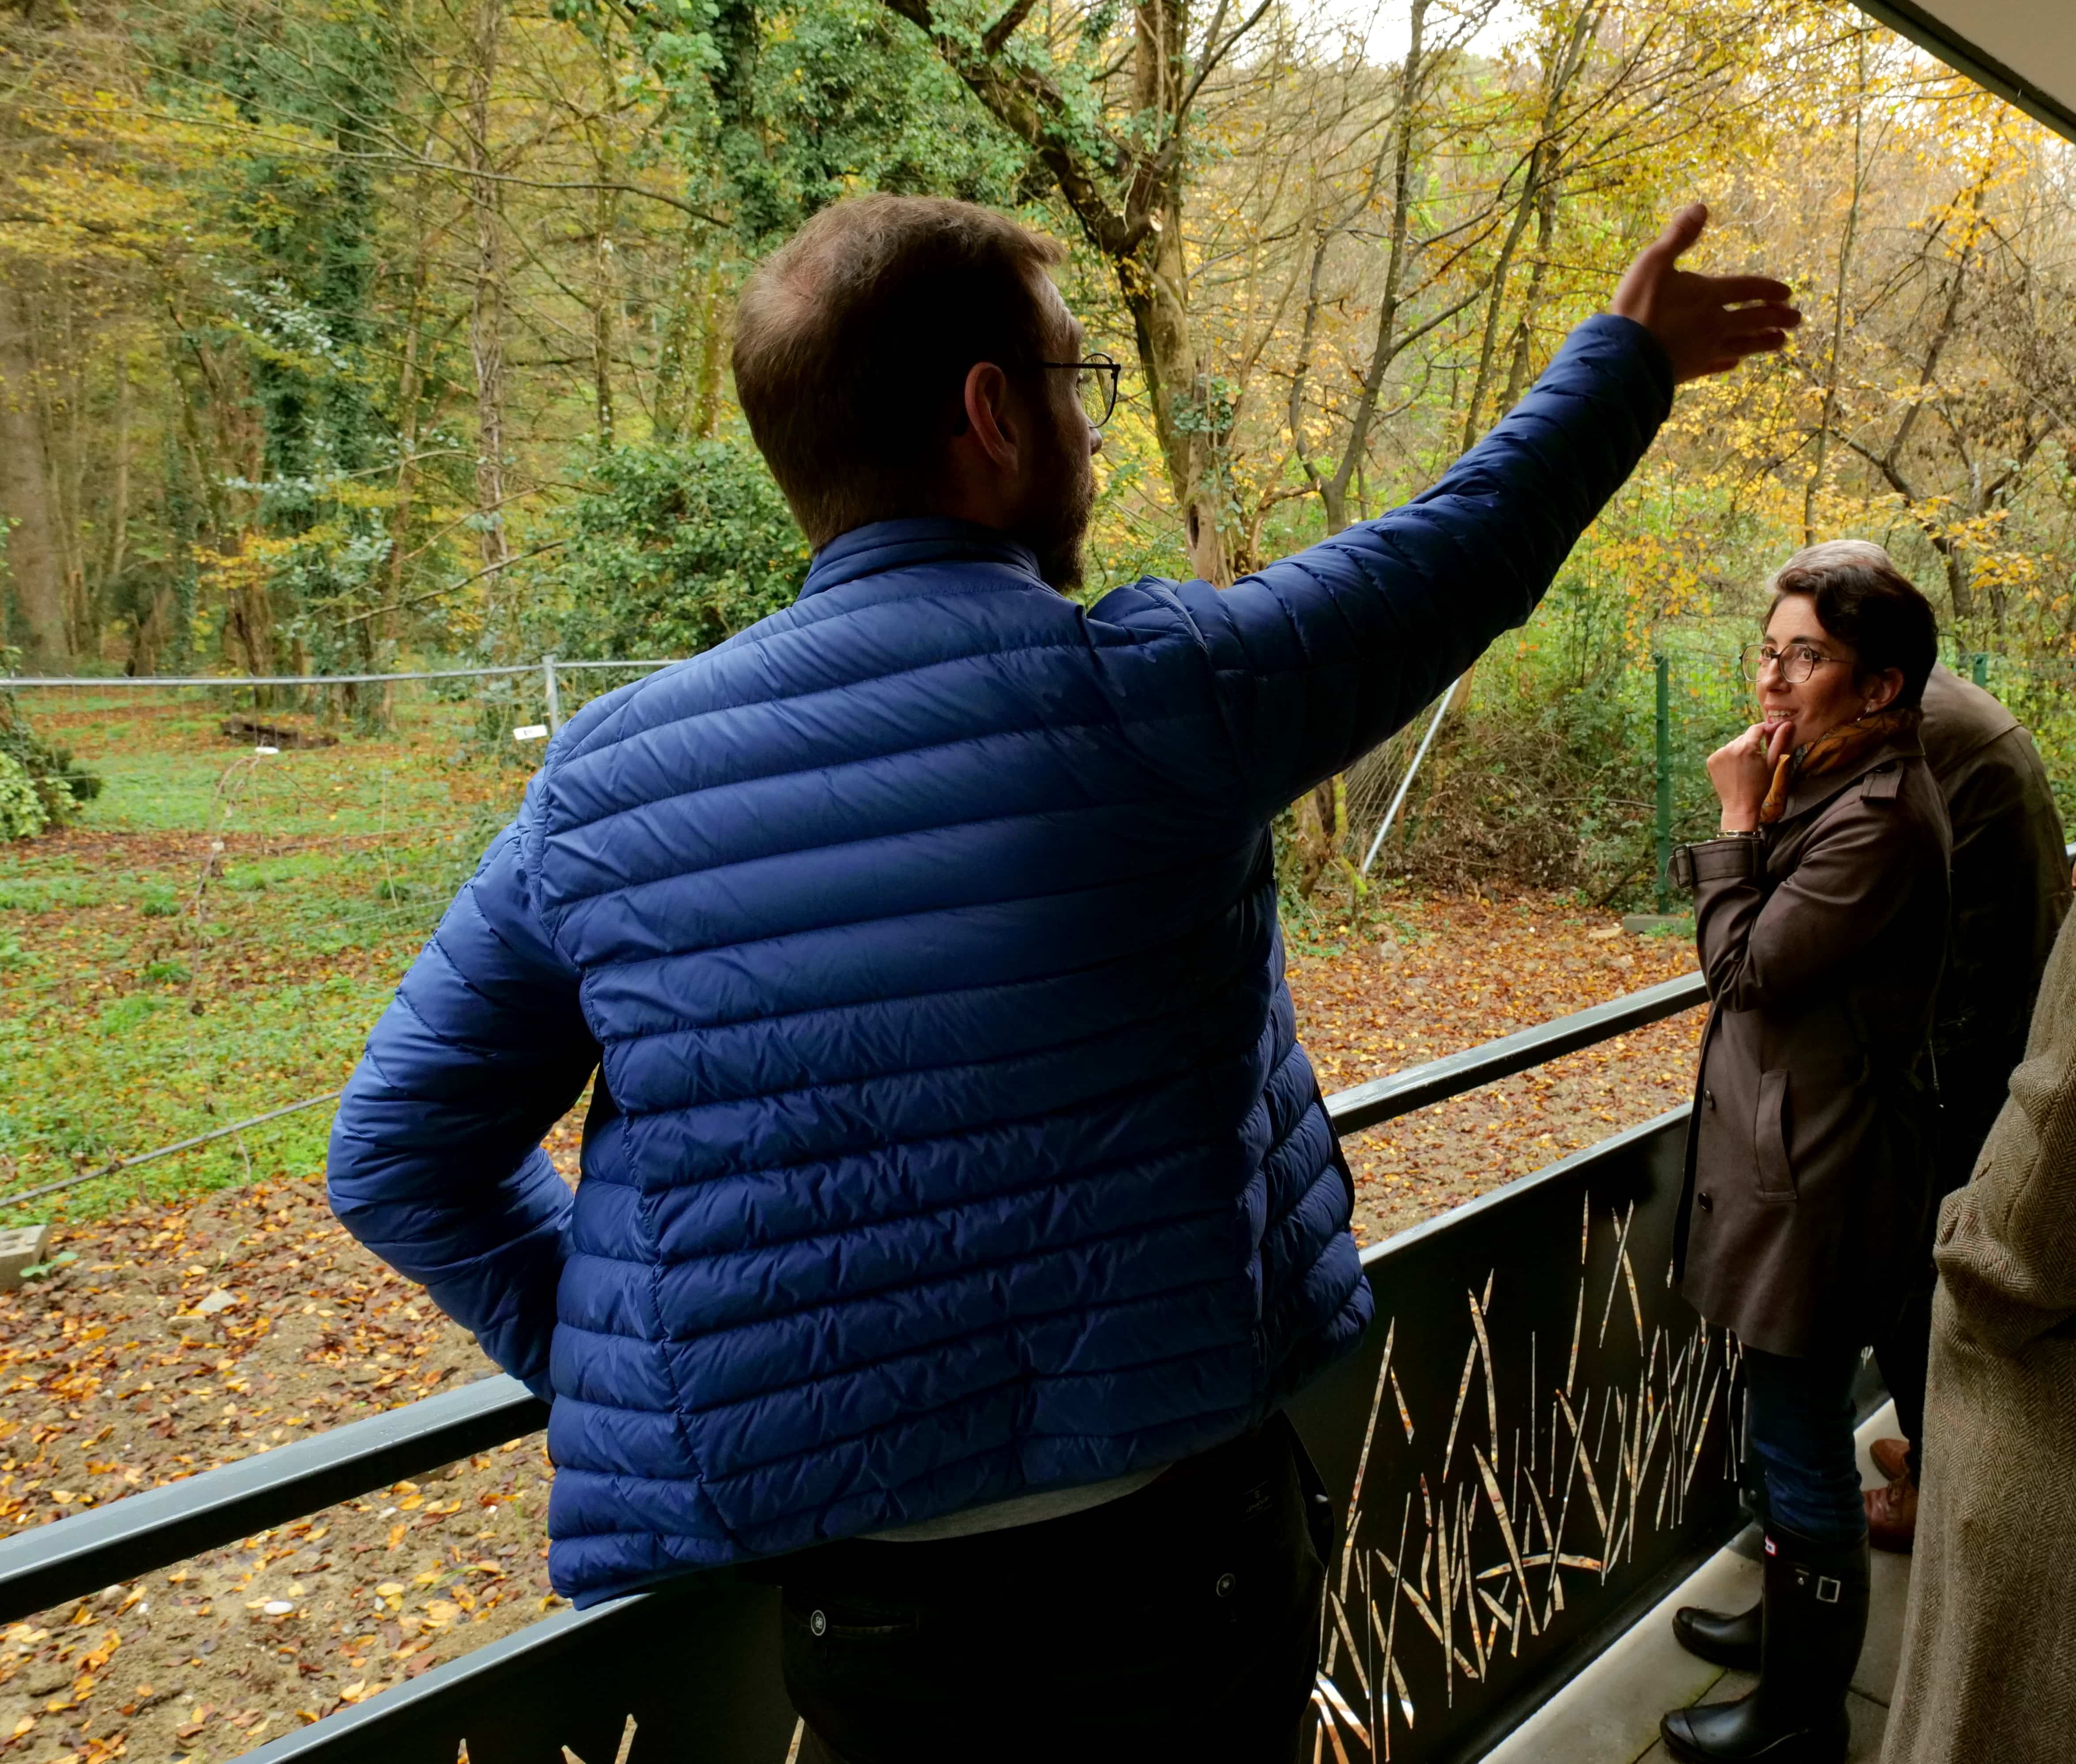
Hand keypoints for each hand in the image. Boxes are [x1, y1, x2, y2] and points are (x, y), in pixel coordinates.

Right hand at [1609, 204, 1800, 382]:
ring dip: (1764, 342)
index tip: (1787, 293)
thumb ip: (1679, 236)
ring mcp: (1706, 349)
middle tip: (1797, 319)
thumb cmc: (1638, 306)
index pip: (1748, 289)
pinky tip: (1735, 362)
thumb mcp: (1654, 262)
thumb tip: (1701, 207)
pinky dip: (1730, 362)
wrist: (1623, 356)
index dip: (1769, 289)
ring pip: (1744, 345)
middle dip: (1778, 317)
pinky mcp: (1693, 369)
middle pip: (1755, 319)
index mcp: (1710, 294)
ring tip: (1782, 341)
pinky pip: (1718, 365)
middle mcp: (1715, 323)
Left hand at [1707, 718, 1794, 830]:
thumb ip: (1778, 741)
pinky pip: (1724, 752)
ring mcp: (1718, 754)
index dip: (1764, 729)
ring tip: (1745, 766)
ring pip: (1733, 744)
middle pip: (1744, 737)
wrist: (1740, 805)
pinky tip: (1735, 769)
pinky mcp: (1711, 760)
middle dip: (1752, 743)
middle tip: (1757, 758)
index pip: (1756, 728)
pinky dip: (1730, 757)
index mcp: (1746, 747)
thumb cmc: (1759, 786)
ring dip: (1740, 750)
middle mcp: (1729, 747)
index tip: (1769, 734)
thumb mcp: (1772, 763)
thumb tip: (1787, 723)